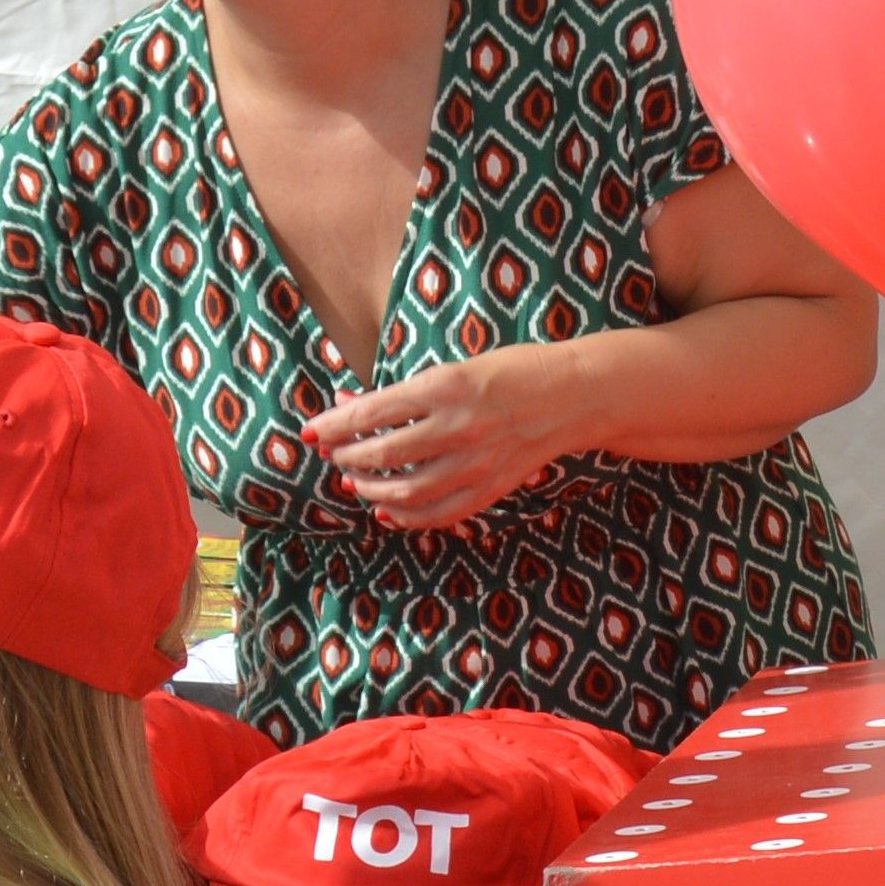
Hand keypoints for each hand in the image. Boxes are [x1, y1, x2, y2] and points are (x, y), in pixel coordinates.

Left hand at [301, 343, 582, 531]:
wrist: (574, 394)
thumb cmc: (508, 371)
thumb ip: (401, 393)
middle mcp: (458, 426)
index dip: (333, 426)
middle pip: (382, 453)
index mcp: (444, 386)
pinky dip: (405, 517)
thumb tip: (347, 403)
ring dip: (369, 488)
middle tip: (333, 454)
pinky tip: (386, 509)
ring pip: (405, 490)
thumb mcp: (452, 368)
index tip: (310, 432)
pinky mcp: (491, 487)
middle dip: (346, 456)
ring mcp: (476, 462)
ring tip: (353, 480)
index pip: (371, 413)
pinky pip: (438, 514)